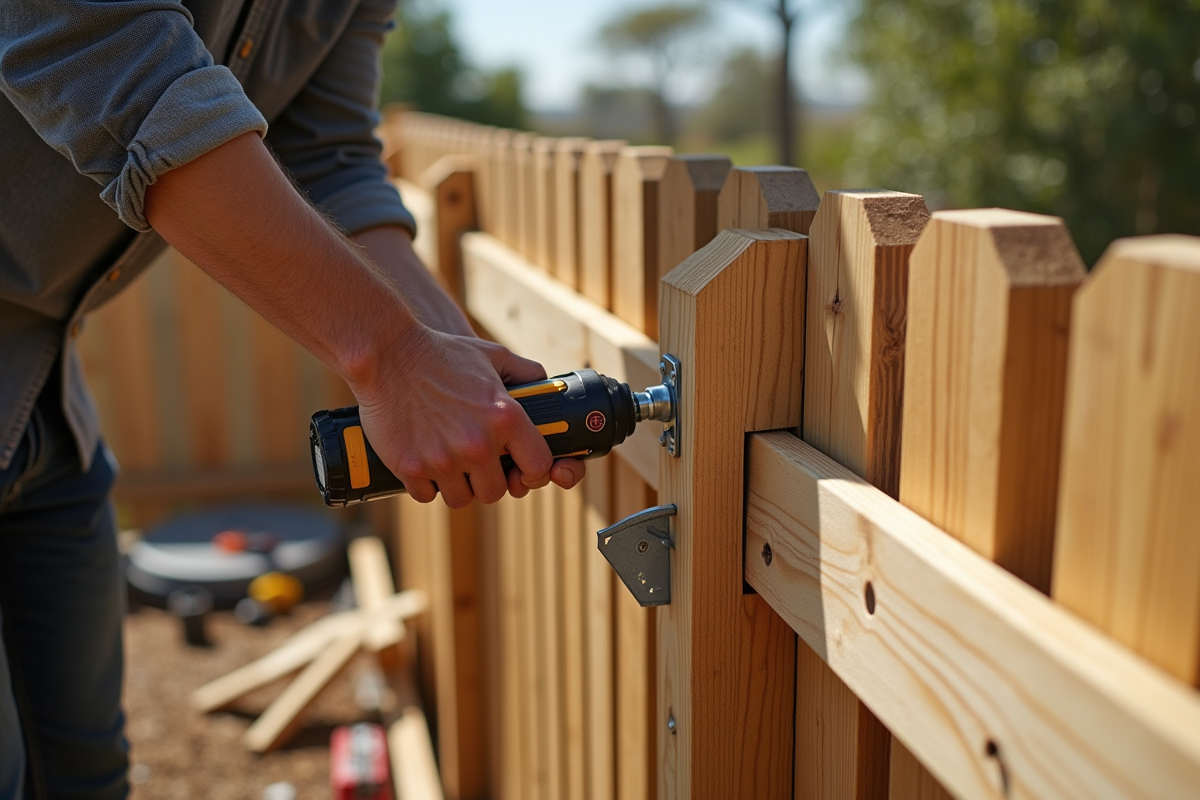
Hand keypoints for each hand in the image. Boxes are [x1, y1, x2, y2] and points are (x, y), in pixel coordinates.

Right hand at [352, 326, 585, 507]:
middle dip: (487, 480)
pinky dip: (425, 484)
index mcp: (505, 418)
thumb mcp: (494, 355)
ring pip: (461, 499)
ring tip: (449, 462)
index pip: (539, 467)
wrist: (387, 354)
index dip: (531, 470)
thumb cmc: (442, 353)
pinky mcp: (410, 468)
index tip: (518, 466)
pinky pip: (427, 495)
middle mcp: (478, 444)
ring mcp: (443, 459)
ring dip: (456, 485)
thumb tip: (547, 387)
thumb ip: (526, 372)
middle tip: (475, 464)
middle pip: (495, 492)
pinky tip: (423, 462)